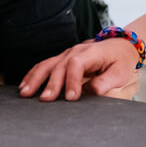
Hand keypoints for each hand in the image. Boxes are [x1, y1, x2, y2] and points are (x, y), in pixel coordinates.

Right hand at [18, 38, 141, 100]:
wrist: (118, 46)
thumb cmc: (120, 61)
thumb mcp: (120, 72)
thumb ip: (106, 82)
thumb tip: (91, 92)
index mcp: (90, 53)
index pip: (76, 65)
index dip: (72, 81)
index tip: (71, 98)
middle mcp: (74, 52)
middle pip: (58, 66)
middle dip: (51, 84)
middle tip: (45, 100)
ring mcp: (65, 55)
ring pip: (46, 65)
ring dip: (35, 79)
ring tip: (25, 92)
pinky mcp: (61, 60)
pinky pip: (44, 66)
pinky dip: (33, 75)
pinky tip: (25, 85)